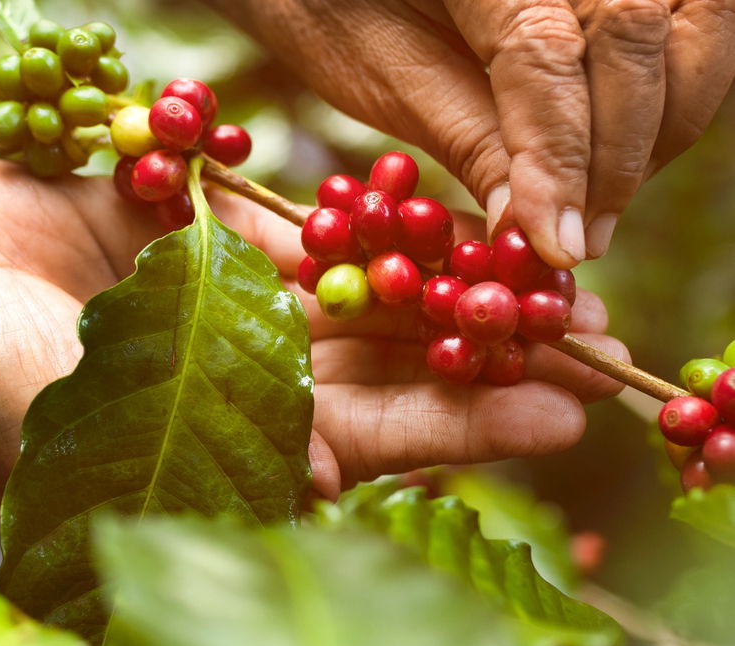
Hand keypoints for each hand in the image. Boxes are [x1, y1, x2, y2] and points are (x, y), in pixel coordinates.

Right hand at [0, 158, 625, 542]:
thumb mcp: (98, 424)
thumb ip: (215, 445)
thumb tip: (338, 477)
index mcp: (224, 441)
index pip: (368, 440)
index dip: (465, 427)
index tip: (562, 410)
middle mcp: (235, 376)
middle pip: (382, 365)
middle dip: (478, 353)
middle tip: (589, 336)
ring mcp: (216, 300)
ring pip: (351, 290)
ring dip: (438, 279)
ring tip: (533, 264)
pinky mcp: (190, 231)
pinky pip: (290, 222)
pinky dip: (358, 214)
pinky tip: (431, 202)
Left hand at [208, 0, 734, 265]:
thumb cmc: (332, 8)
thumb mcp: (382, 75)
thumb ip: (467, 137)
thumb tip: (533, 232)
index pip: (547, 54)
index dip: (560, 159)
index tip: (557, 247)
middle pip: (641, 35)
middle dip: (622, 155)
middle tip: (578, 243)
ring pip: (688, 29)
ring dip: (661, 130)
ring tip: (598, 212)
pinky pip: (682, 25)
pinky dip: (667, 98)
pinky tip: (612, 160)